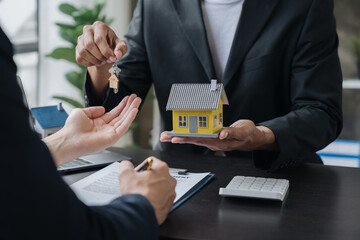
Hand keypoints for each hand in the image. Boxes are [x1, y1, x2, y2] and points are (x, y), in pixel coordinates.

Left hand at [44, 94, 140, 165]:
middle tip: (136, 98)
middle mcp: (106, 128)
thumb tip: (103, 108)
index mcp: (99, 123)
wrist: (70, 139)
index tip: (128, 98)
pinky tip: (134, 110)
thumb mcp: (81, 112)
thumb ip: (93, 109)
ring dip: (132, 110)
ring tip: (137, 102)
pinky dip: (130, 118)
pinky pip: (124, 127)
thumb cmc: (72, 129)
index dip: (121, 105)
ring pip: (124, 120)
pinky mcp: (113, 138)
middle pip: (121, 115)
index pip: (114, 113)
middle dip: (129, 106)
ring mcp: (110, 133)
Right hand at [76, 21, 126, 66]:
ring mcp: (81, 38)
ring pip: (83, 52)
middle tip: (106, 60)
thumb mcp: (121, 46)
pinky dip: (88, 63)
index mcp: (100, 26)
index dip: (105, 51)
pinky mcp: (77, 47)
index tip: (112, 58)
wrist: (105, 51)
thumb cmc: (113, 46)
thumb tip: (117, 55)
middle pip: (89, 45)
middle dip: (99, 56)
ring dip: (94, 60)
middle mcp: (88, 29)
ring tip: (102, 61)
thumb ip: (122, 49)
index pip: (99, 39)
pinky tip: (96, 62)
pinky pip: (79, 58)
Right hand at [118, 158, 176, 224]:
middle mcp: (170, 180)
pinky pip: (162, 198)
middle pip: (157, 174)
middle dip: (147, 178)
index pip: (151, 161)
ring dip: (152, 189)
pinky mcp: (169, 204)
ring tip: (142, 193)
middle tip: (138, 184)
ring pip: (160, 187)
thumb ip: (126, 165)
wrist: (140, 214)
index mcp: (162, 169)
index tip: (136, 173)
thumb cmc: (137, 195)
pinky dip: (155, 199)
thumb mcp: (125, 175)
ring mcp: (171, 193)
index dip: (141, 167)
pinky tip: (146, 201)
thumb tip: (126, 165)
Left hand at [160, 120, 277, 151]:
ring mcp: (211, 140)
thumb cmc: (248, 133)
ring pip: (193, 138)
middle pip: (192, 139)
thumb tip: (221, 134)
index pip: (199, 139)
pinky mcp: (212, 137)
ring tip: (167, 135)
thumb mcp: (243, 131)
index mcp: (219, 141)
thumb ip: (233, 132)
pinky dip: (187, 134)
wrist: (252, 137)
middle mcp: (213, 142)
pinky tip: (179, 133)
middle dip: (177, 138)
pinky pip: (197, 136)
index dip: (186, 138)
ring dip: (179, 136)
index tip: (175, 137)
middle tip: (164, 137)